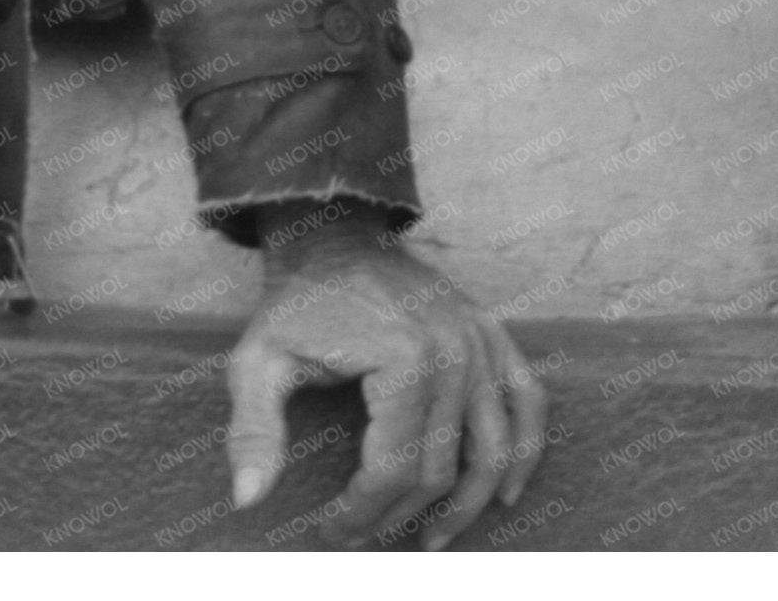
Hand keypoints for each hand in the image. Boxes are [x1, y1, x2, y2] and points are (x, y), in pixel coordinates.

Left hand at [224, 212, 546, 548]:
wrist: (338, 238)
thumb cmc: (298, 305)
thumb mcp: (259, 362)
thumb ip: (254, 430)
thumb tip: (248, 498)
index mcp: (402, 360)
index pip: (393, 467)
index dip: (361, 512)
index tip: (331, 530)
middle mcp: (454, 354)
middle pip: (439, 466)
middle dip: (398, 513)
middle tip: (362, 534)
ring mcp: (481, 344)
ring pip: (493, 449)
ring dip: (467, 504)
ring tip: (433, 539)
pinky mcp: (494, 336)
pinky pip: (529, 403)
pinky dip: (526, 452)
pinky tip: (506, 494)